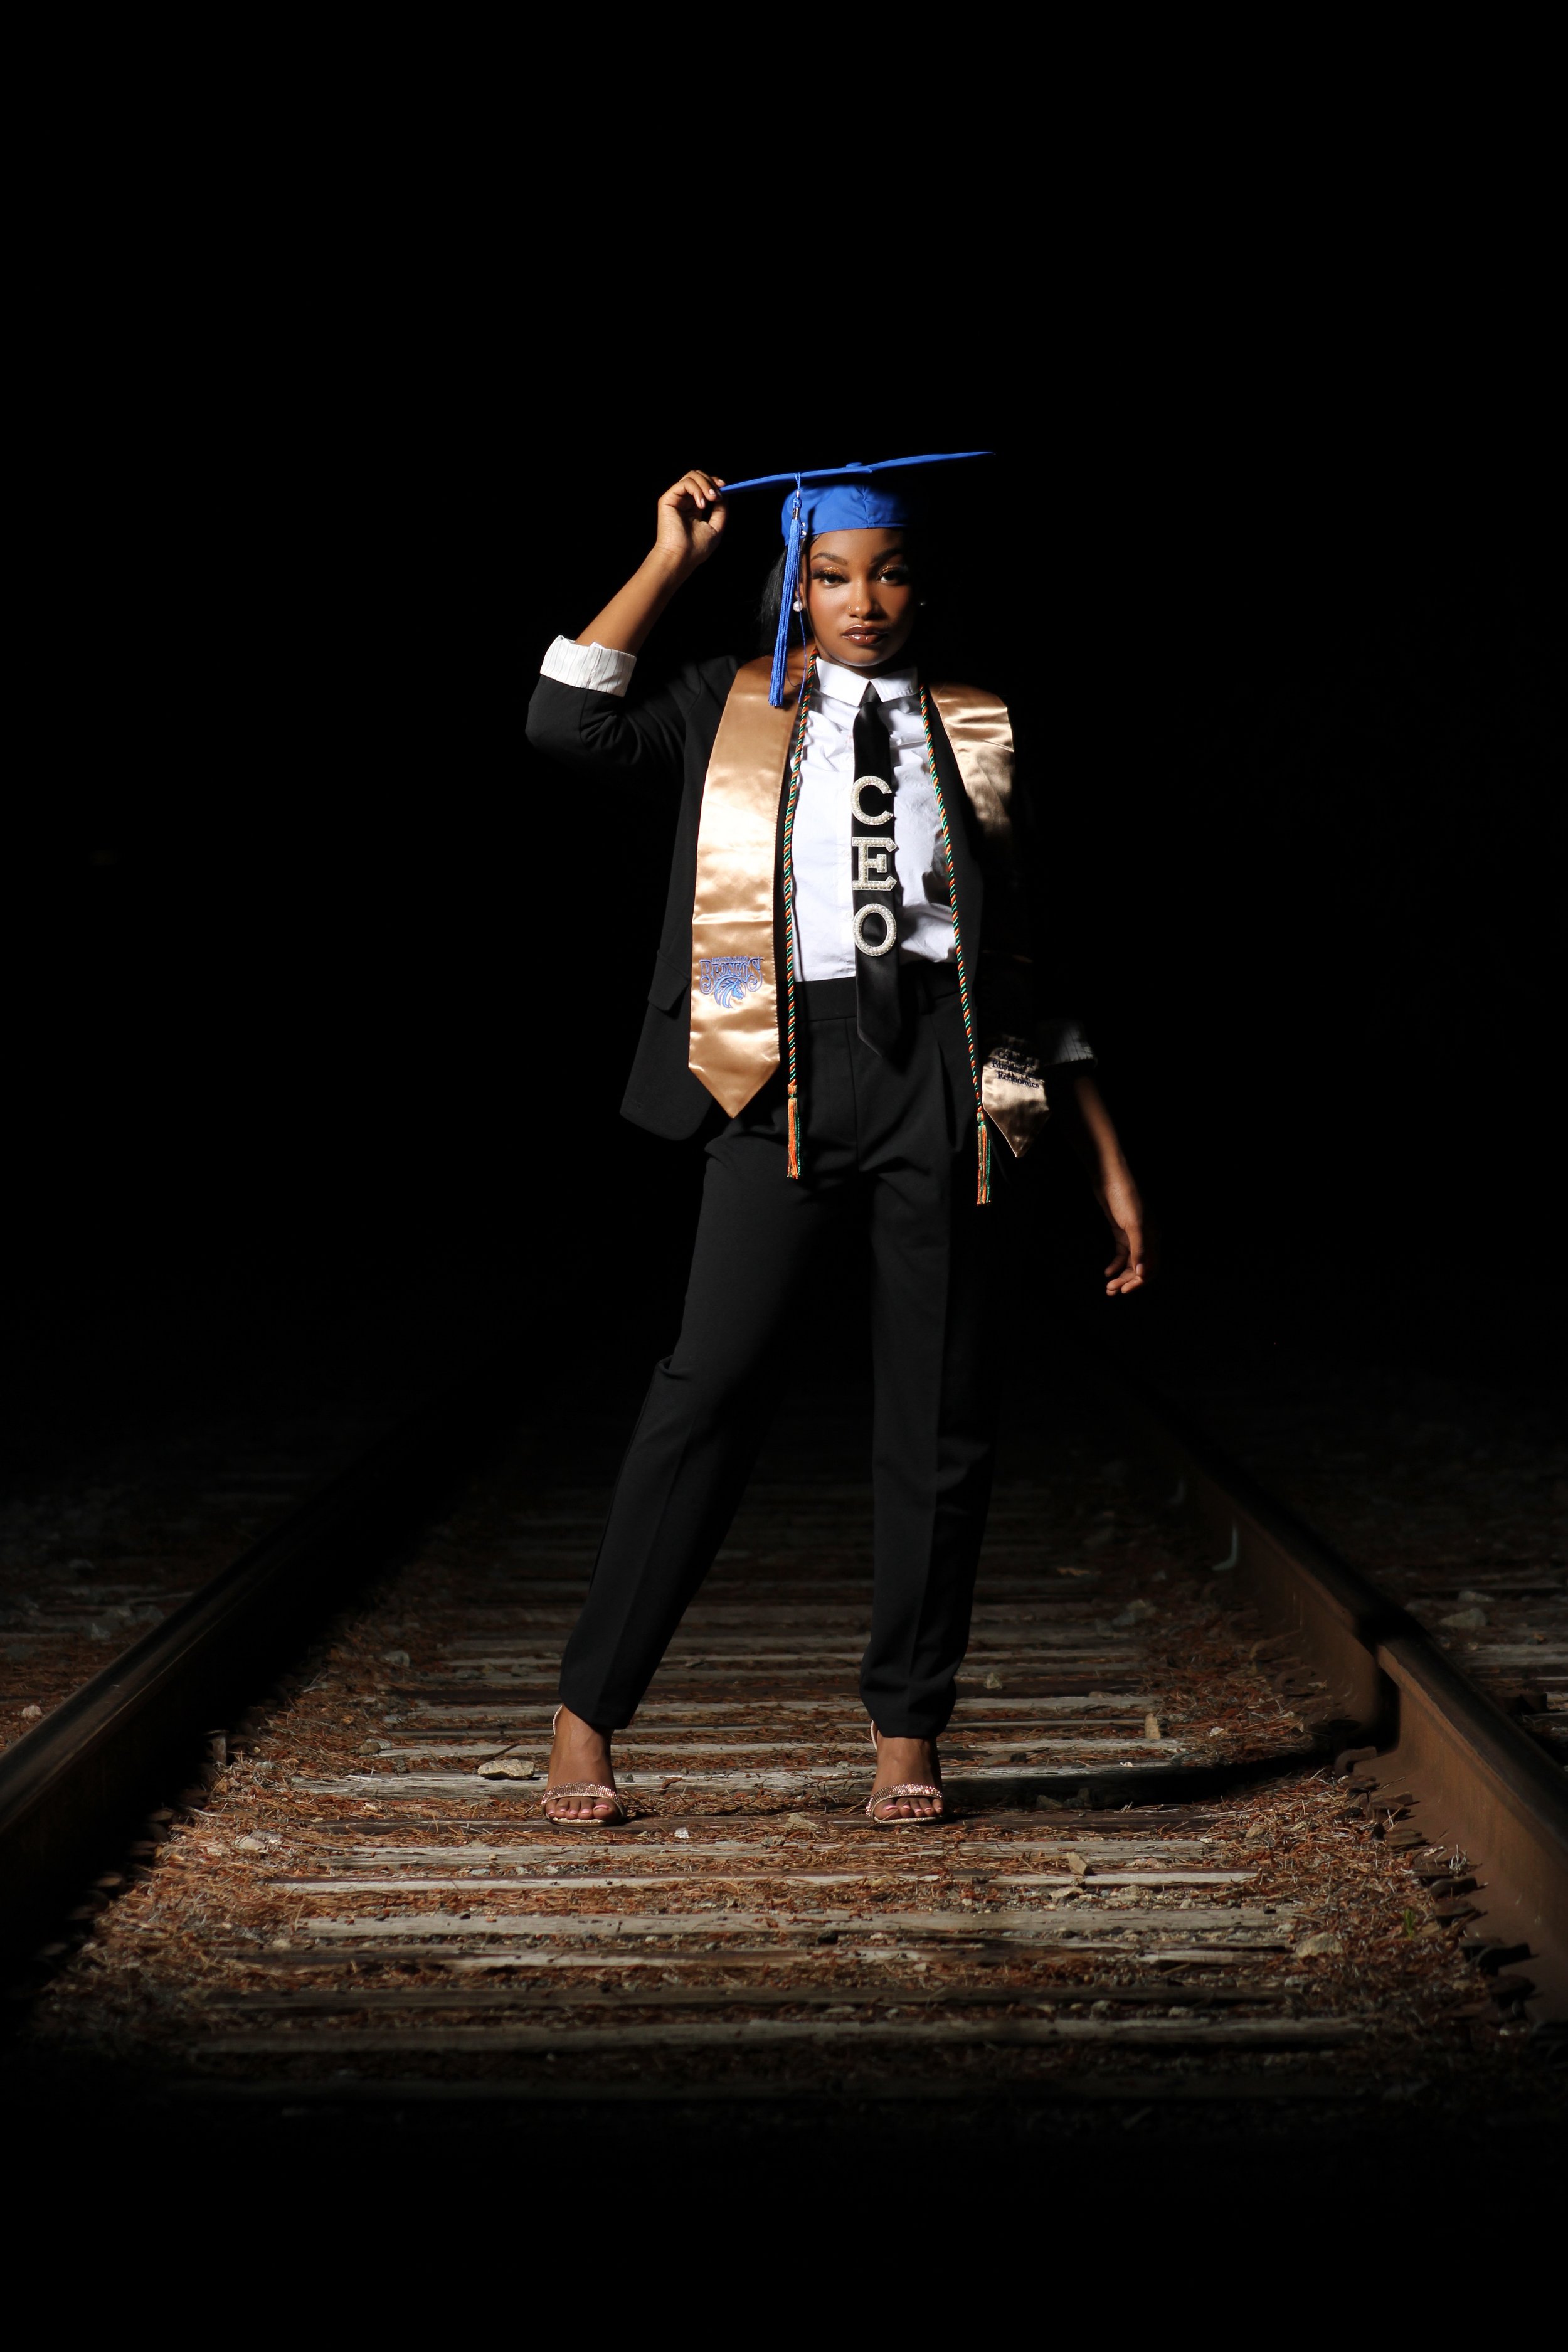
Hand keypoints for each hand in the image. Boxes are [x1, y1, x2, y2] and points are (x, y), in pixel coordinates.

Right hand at [654, 469, 727, 570]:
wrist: (681, 558)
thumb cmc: (696, 549)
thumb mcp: (716, 527)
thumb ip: (721, 510)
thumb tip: (725, 493)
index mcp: (694, 508)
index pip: (704, 486)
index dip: (715, 483)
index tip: (726, 487)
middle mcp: (684, 502)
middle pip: (698, 477)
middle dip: (711, 482)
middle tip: (718, 496)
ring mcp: (676, 499)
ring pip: (692, 476)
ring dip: (706, 484)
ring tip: (711, 499)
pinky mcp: (668, 499)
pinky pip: (685, 483)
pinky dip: (697, 490)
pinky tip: (701, 505)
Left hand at [1096, 1160, 1150, 1296]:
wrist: (1109, 1177)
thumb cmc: (1124, 1197)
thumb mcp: (1133, 1224)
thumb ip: (1139, 1248)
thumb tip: (1142, 1273)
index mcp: (1154, 1236)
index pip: (1151, 1267)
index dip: (1140, 1281)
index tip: (1125, 1290)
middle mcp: (1147, 1237)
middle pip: (1139, 1267)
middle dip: (1127, 1281)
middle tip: (1111, 1290)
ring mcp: (1133, 1234)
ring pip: (1129, 1262)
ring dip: (1120, 1275)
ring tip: (1108, 1287)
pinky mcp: (1121, 1231)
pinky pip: (1121, 1253)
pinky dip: (1115, 1264)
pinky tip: (1107, 1271)